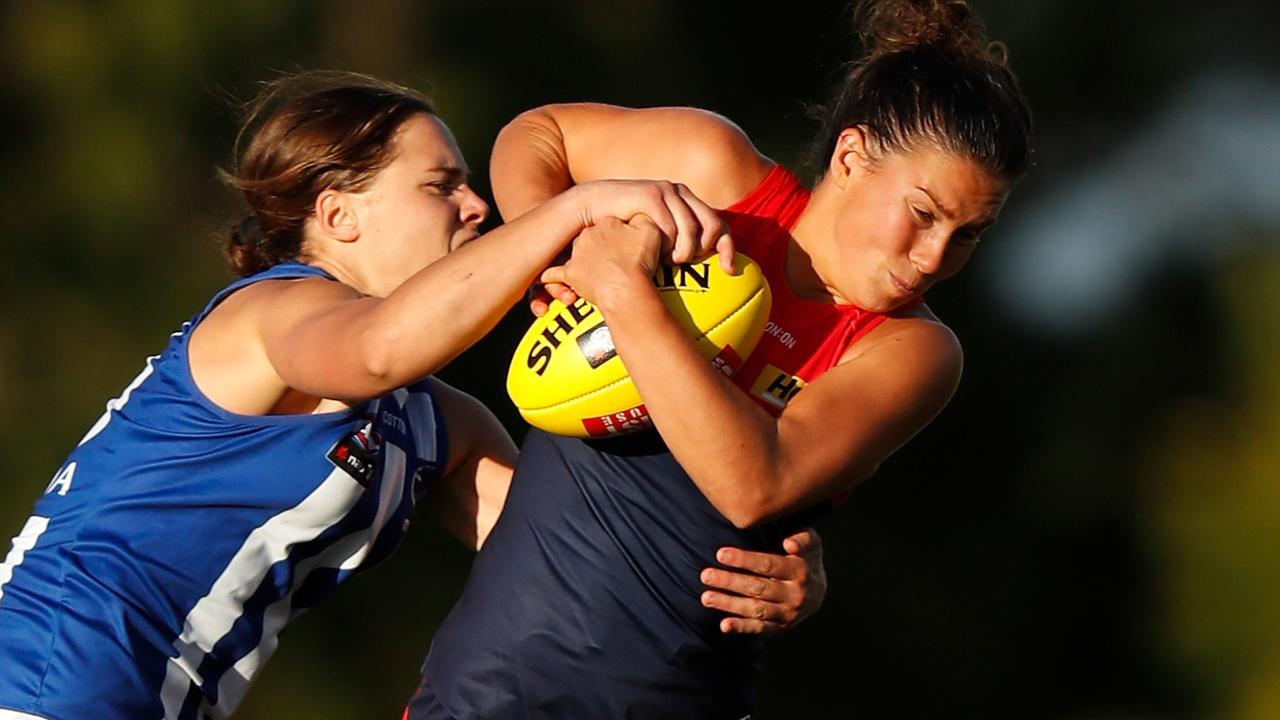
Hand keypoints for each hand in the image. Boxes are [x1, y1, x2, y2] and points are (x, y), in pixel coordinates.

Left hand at [538, 215, 665, 309]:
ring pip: (574, 254)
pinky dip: (551, 278)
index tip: (625, 242)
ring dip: (580, 261)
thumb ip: (646, 221)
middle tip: (611, 257)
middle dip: (599, 246)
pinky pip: (553, 274)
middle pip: (591, 238)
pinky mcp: (570, 274)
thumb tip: (645, 217)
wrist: (626, 285)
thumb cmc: (639, 260)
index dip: (619, 233)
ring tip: (591, 272)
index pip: (609, 223)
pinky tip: (545, 278)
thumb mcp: (651, 231)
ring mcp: (576, 255)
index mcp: (605, 223)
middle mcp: (586, 235)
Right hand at [573, 179, 734, 272]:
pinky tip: (657, 252)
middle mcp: (681, 193)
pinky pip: (670, 227)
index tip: (728, 272)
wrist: (593, 207)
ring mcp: (666, 191)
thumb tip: (703, 268)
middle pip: (712, 227)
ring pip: (691, 230)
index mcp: (687, 202)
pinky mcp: (651, 195)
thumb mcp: (656, 238)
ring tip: (667, 261)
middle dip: (701, 251)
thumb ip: (677, 246)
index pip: (720, 226)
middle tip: (681, 263)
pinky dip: (666, 244)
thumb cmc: (626, 228)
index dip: (728, 249)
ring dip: (682, 252)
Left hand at [700, 528, 826, 634]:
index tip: (720, 554)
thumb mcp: (811, 543)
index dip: (744, 560)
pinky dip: (742, 627)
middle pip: (758, 588)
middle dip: (730, 581)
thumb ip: (802, 538)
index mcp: (800, 571)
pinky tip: (724, 625)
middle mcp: (795, 595)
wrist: (818, 592)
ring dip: (730, 604)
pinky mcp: (780, 627)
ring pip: (756, 609)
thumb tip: (789, 544)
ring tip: (706, 598)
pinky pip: (760, 628)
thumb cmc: (805, 559)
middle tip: (705, 575)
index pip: (768, 564)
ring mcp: (787, 613)